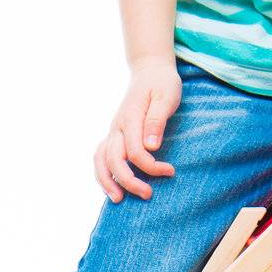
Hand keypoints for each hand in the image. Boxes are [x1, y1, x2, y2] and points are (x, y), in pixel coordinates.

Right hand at [94, 59, 180, 201]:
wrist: (150, 71)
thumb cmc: (162, 84)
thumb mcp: (166, 96)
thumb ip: (157, 120)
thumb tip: (151, 147)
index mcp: (130, 118)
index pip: (135, 151)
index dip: (151, 166)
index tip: (170, 171)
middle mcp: (117, 127)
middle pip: (114, 160)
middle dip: (129, 181)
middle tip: (148, 195)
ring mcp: (113, 131)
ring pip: (101, 160)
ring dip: (107, 181)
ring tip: (118, 200)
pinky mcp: (114, 135)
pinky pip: (101, 156)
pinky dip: (103, 173)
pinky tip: (112, 186)